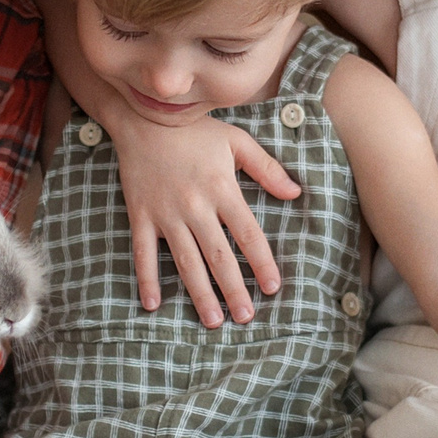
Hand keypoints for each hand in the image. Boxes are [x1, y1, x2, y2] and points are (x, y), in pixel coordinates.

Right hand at [115, 118, 301, 326]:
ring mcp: (165, 213)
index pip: (247, 233)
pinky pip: (143, 253)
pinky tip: (153, 305)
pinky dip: (146, 279)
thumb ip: (267, 168)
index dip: (261, 261)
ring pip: (185, 261)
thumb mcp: (236, 141)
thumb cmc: (195, 129)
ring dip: (199, 293)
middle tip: (245, 317)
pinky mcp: (141, 215)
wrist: (143, 117)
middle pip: (218, 255)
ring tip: (212, 321)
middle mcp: (195, 205)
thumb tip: (296, 193)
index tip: (272, 287)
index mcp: (222, 188)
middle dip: (233, 289)